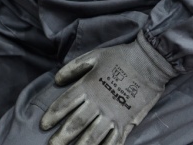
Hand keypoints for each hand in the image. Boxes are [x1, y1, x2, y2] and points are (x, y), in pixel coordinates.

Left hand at [40, 33, 176, 144]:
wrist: (149, 62)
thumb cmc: (119, 57)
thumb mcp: (93, 56)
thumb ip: (73, 68)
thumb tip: (56, 80)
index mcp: (87, 87)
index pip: (65, 104)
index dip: (53, 115)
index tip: (43, 125)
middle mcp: (98, 103)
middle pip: (76, 123)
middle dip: (62, 136)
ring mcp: (113, 115)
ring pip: (93, 135)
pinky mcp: (127, 122)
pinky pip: (115, 140)